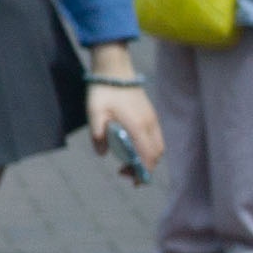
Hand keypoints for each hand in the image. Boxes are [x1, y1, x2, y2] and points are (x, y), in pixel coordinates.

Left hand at [83, 57, 165, 175]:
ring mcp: (152, 120)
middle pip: (156, 154)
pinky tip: (134, 150)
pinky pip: (156, 138)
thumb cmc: (103, 92)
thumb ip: (97, 134)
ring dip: (148, 159)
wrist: (115, 71)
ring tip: (129, 164)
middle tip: (125, 173)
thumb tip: (102, 154)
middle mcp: (149, 125)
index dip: (143, 171)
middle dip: (145, 168)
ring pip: (158, 147)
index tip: (134, 181)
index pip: (147, 155)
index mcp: (137, 126)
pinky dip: (150, 149)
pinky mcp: (151, 116)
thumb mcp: (94, 113)